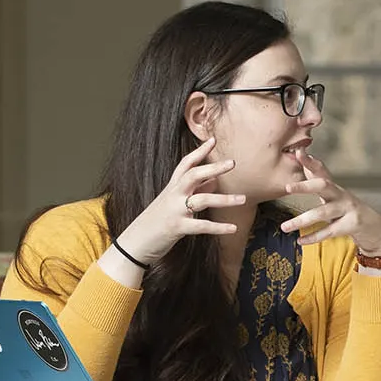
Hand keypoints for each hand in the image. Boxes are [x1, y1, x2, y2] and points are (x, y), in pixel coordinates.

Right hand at [113, 136, 244, 262]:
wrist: (136, 240)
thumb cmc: (159, 220)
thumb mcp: (174, 202)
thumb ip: (195, 190)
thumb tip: (215, 180)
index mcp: (173, 187)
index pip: (186, 164)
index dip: (199, 152)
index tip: (213, 139)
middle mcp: (173, 195)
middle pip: (193, 175)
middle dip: (212, 168)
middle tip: (232, 162)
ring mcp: (175, 210)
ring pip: (201, 200)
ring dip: (224, 199)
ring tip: (243, 199)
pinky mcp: (177, 227)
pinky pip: (201, 226)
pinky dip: (218, 227)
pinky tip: (233, 228)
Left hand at [281, 151, 380, 258]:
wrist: (374, 226)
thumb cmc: (346, 208)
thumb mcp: (332, 193)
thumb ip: (315, 177)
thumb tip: (299, 155)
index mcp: (334, 186)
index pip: (321, 169)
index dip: (309, 161)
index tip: (298, 152)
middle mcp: (341, 194)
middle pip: (324, 185)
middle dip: (305, 186)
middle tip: (288, 187)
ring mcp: (348, 209)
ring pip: (322, 213)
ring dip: (302, 220)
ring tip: (284, 227)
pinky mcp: (351, 225)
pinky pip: (329, 232)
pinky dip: (313, 237)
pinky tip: (300, 241)